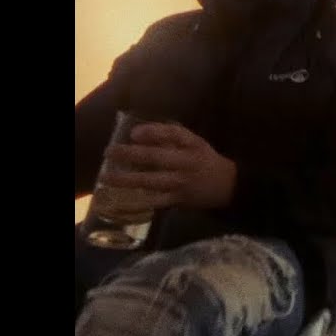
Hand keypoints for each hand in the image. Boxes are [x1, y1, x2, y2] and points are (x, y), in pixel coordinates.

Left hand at [98, 122, 237, 209]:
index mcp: (192, 146)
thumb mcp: (195, 143)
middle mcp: (186, 163)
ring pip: (151, 181)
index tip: (133, 133)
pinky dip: (137, 203)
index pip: (173, 134)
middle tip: (109, 152)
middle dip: (130, 154)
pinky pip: (155, 202)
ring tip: (107, 178)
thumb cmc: (206, 161)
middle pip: (156, 157)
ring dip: (127, 180)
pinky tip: (119, 203)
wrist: (229, 186)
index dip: (152, 132)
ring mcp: (181, 183)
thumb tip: (138, 132)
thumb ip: (171, 137)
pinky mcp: (179, 199)